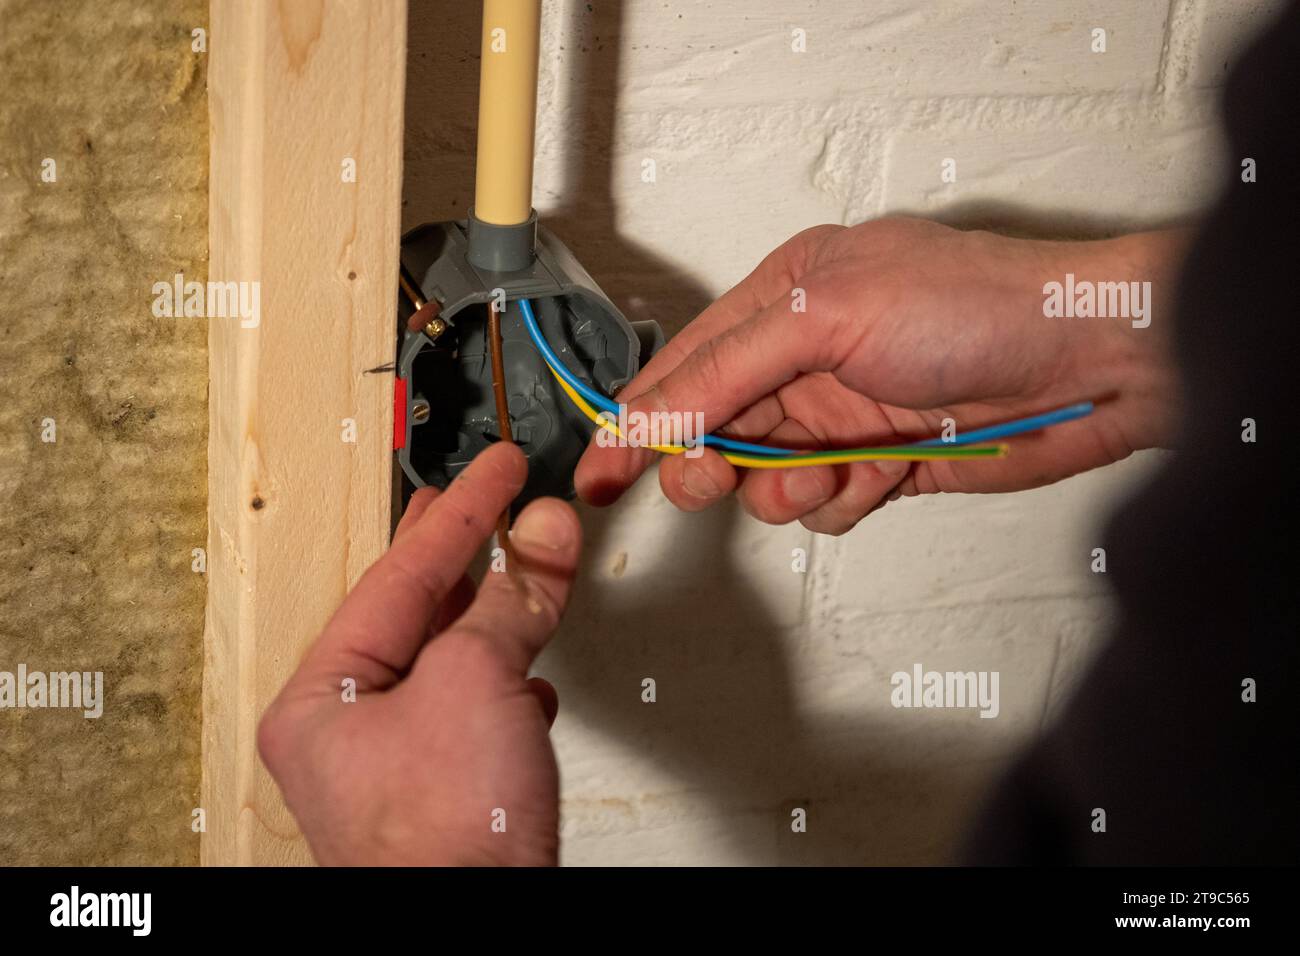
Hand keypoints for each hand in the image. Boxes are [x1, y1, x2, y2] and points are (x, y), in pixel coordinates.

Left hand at [258, 443, 580, 865]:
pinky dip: (508, 681)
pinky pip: (476, 710)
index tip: (494, 470)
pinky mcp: (447, 792)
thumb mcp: (473, 680)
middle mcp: (349, 731)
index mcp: (321, 697)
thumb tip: (539, 536)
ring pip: (450, 661)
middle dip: (460, 553)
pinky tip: (529, 674)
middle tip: (483, 495)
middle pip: (413, 613)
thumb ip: (509, 597)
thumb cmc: (442, 838)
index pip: (398, 575)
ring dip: (497, 612)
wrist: (477, 927)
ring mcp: (399, 764)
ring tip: (521, 562)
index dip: (458, 513)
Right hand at [577, 217, 1185, 533]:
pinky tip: (876, 477)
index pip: (684, 364)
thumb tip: (651, 413)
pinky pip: (823, 503)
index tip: (599, 471)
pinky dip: (838, 501)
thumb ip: (728, 370)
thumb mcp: (828, 314)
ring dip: (782, 487)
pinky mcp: (881, 461)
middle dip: (706, 460)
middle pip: (716, 425)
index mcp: (784, 294)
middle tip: (712, 477)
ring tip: (824, 474)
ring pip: (765, 475)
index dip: (637, 419)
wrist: (1094, 363)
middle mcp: (808, 354)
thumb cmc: (978, 307)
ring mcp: (844, 411)